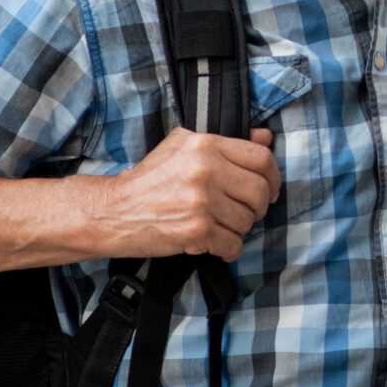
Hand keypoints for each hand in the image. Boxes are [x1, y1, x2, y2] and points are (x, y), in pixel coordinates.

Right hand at [93, 127, 280, 261]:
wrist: (113, 211)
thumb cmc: (149, 180)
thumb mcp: (182, 146)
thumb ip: (226, 141)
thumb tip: (266, 137)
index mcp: (205, 145)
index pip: (261, 158)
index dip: (273, 176)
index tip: (270, 188)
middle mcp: (206, 170)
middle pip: (260, 191)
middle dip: (258, 207)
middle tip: (246, 212)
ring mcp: (201, 201)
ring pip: (247, 220)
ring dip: (238, 229)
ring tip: (219, 226)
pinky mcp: (196, 230)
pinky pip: (233, 244)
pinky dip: (228, 248)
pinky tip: (214, 243)